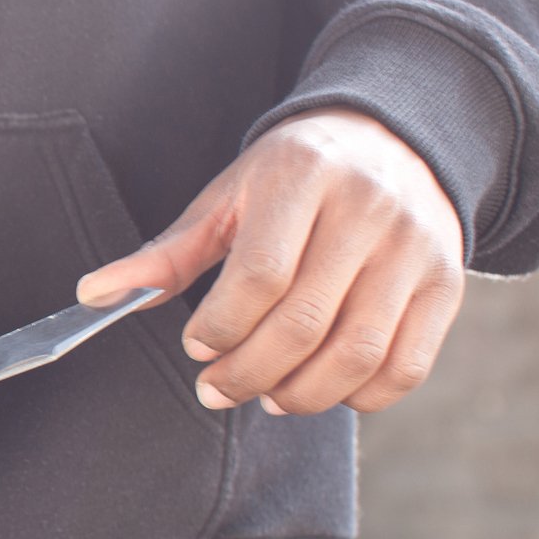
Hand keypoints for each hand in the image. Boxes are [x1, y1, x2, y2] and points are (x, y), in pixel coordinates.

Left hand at [77, 108, 464, 415]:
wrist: (392, 141)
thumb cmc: (291, 178)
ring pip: (358, 353)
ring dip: (301, 394)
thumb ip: (167, 253)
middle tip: (215, 389)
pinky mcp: (445, 285)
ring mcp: (415, 250)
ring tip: (264, 396)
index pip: (260, 275)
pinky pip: (406, 365)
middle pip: (304, 322)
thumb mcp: (227, 198)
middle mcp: (368, 211)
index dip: (220, 326)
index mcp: (303, 179)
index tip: (194, 346)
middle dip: (247, 372)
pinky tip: (318, 389)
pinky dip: (359, 397)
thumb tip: (93, 295)